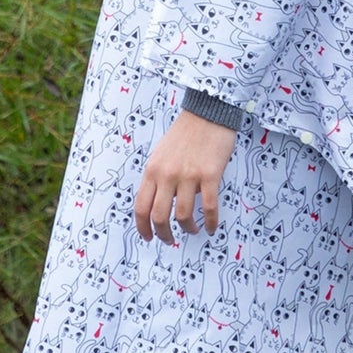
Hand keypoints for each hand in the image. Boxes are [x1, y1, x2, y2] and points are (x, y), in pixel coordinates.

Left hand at [134, 109, 236, 242]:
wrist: (208, 113)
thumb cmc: (185, 133)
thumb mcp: (161, 154)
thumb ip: (158, 177)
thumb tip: (159, 203)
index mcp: (152, 170)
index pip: (141, 207)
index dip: (143, 227)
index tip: (148, 236)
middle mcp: (167, 175)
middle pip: (159, 216)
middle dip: (163, 234)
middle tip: (169, 239)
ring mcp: (188, 175)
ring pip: (183, 215)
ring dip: (188, 229)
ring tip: (192, 230)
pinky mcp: (209, 175)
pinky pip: (209, 207)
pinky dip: (210, 222)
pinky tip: (211, 226)